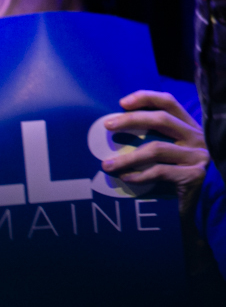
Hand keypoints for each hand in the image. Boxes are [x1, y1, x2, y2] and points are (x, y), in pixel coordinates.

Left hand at [101, 90, 209, 213]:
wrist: (199, 208)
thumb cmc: (174, 178)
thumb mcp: (166, 154)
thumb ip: (151, 138)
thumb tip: (114, 128)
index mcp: (189, 127)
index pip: (169, 103)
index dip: (146, 98)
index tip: (122, 102)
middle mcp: (197, 138)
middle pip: (161, 119)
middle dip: (131, 120)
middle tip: (107, 126)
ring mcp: (198, 156)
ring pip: (157, 148)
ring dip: (127, 157)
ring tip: (106, 165)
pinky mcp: (196, 175)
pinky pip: (160, 172)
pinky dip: (139, 175)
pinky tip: (125, 178)